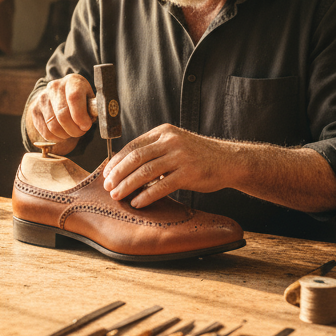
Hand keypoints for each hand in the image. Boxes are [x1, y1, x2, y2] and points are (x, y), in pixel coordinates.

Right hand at [28, 74, 94, 143]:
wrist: (60, 93)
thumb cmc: (80, 98)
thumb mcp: (90, 98)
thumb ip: (92, 108)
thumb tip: (88, 121)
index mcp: (72, 81)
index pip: (74, 98)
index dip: (81, 116)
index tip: (86, 126)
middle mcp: (54, 87)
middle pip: (63, 115)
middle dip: (75, 130)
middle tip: (81, 131)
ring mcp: (42, 98)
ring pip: (54, 126)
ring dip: (66, 135)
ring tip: (73, 132)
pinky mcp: (35, 110)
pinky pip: (46, 132)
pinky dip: (57, 138)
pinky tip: (63, 134)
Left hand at [102, 125, 239, 208]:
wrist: (228, 160)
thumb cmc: (198, 156)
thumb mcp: (175, 144)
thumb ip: (154, 151)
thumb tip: (127, 167)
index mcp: (163, 133)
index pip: (133, 146)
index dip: (117, 161)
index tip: (107, 174)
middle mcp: (170, 142)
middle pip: (136, 158)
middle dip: (118, 174)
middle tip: (108, 187)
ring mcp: (180, 157)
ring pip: (145, 172)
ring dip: (128, 185)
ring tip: (117, 196)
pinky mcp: (189, 173)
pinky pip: (162, 186)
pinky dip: (147, 195)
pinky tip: (137, 202)